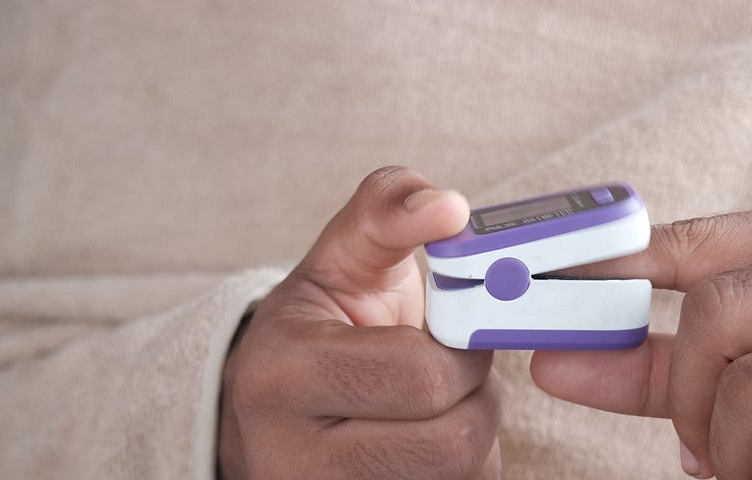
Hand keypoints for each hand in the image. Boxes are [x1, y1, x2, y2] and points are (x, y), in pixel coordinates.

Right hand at [219, 167, 500, 478]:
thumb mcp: (343, 258)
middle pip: (450, 442)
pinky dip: (462, 470)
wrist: (277, 409)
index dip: (463, 351)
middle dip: (475, 396)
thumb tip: (446, 207)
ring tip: (437, 405)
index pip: (422, 377)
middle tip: (454, 372)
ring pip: (461, 476)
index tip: (455, 333)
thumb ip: (388, 211)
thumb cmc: (325, 325)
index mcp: (281, 375)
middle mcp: (290, 458)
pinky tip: (428, 440)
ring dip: (474, 435)